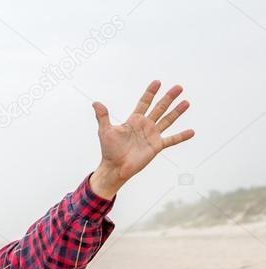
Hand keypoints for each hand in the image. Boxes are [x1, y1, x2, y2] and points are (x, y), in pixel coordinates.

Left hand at [90, 80, 194, 198]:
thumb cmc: (109, 150)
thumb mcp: (105, 131)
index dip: (150, 93)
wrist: (115, 167)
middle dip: (168, 98)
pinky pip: (171, 140)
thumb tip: (95, 103)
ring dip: (177, 112)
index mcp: (133, 120)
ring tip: (186, 102)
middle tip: (178, 87)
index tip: (157, 82)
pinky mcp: (156, 147)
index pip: (144, 103)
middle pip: (159, 108)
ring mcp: (152, 135)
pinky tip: (191, 132)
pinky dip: (181, 136)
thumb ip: (103, 116)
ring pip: (167, 120)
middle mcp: (145, 126)